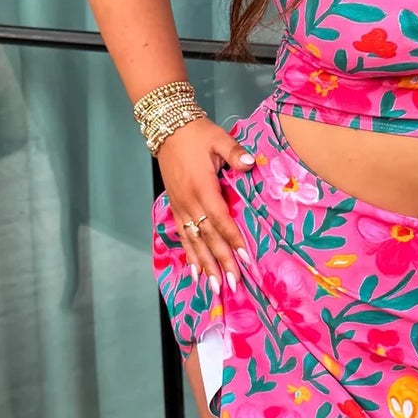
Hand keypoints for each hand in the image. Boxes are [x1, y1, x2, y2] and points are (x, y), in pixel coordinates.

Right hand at [158, 117, 254, 288]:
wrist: (168, 129)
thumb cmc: (196, 134)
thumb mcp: (218, 139)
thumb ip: (234, 153)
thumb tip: (249, 163)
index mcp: (202, 187)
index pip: (220, 219)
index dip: (233, 239)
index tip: (245, 258)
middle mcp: (189, 202)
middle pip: (207, 238)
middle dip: (220, 262)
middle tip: (232, 284)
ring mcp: (180, 207)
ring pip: (194, 242)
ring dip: (205, 266)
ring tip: (214, 287)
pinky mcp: (176, 208)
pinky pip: (183, 237)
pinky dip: (190, 255)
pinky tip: (196, 272)